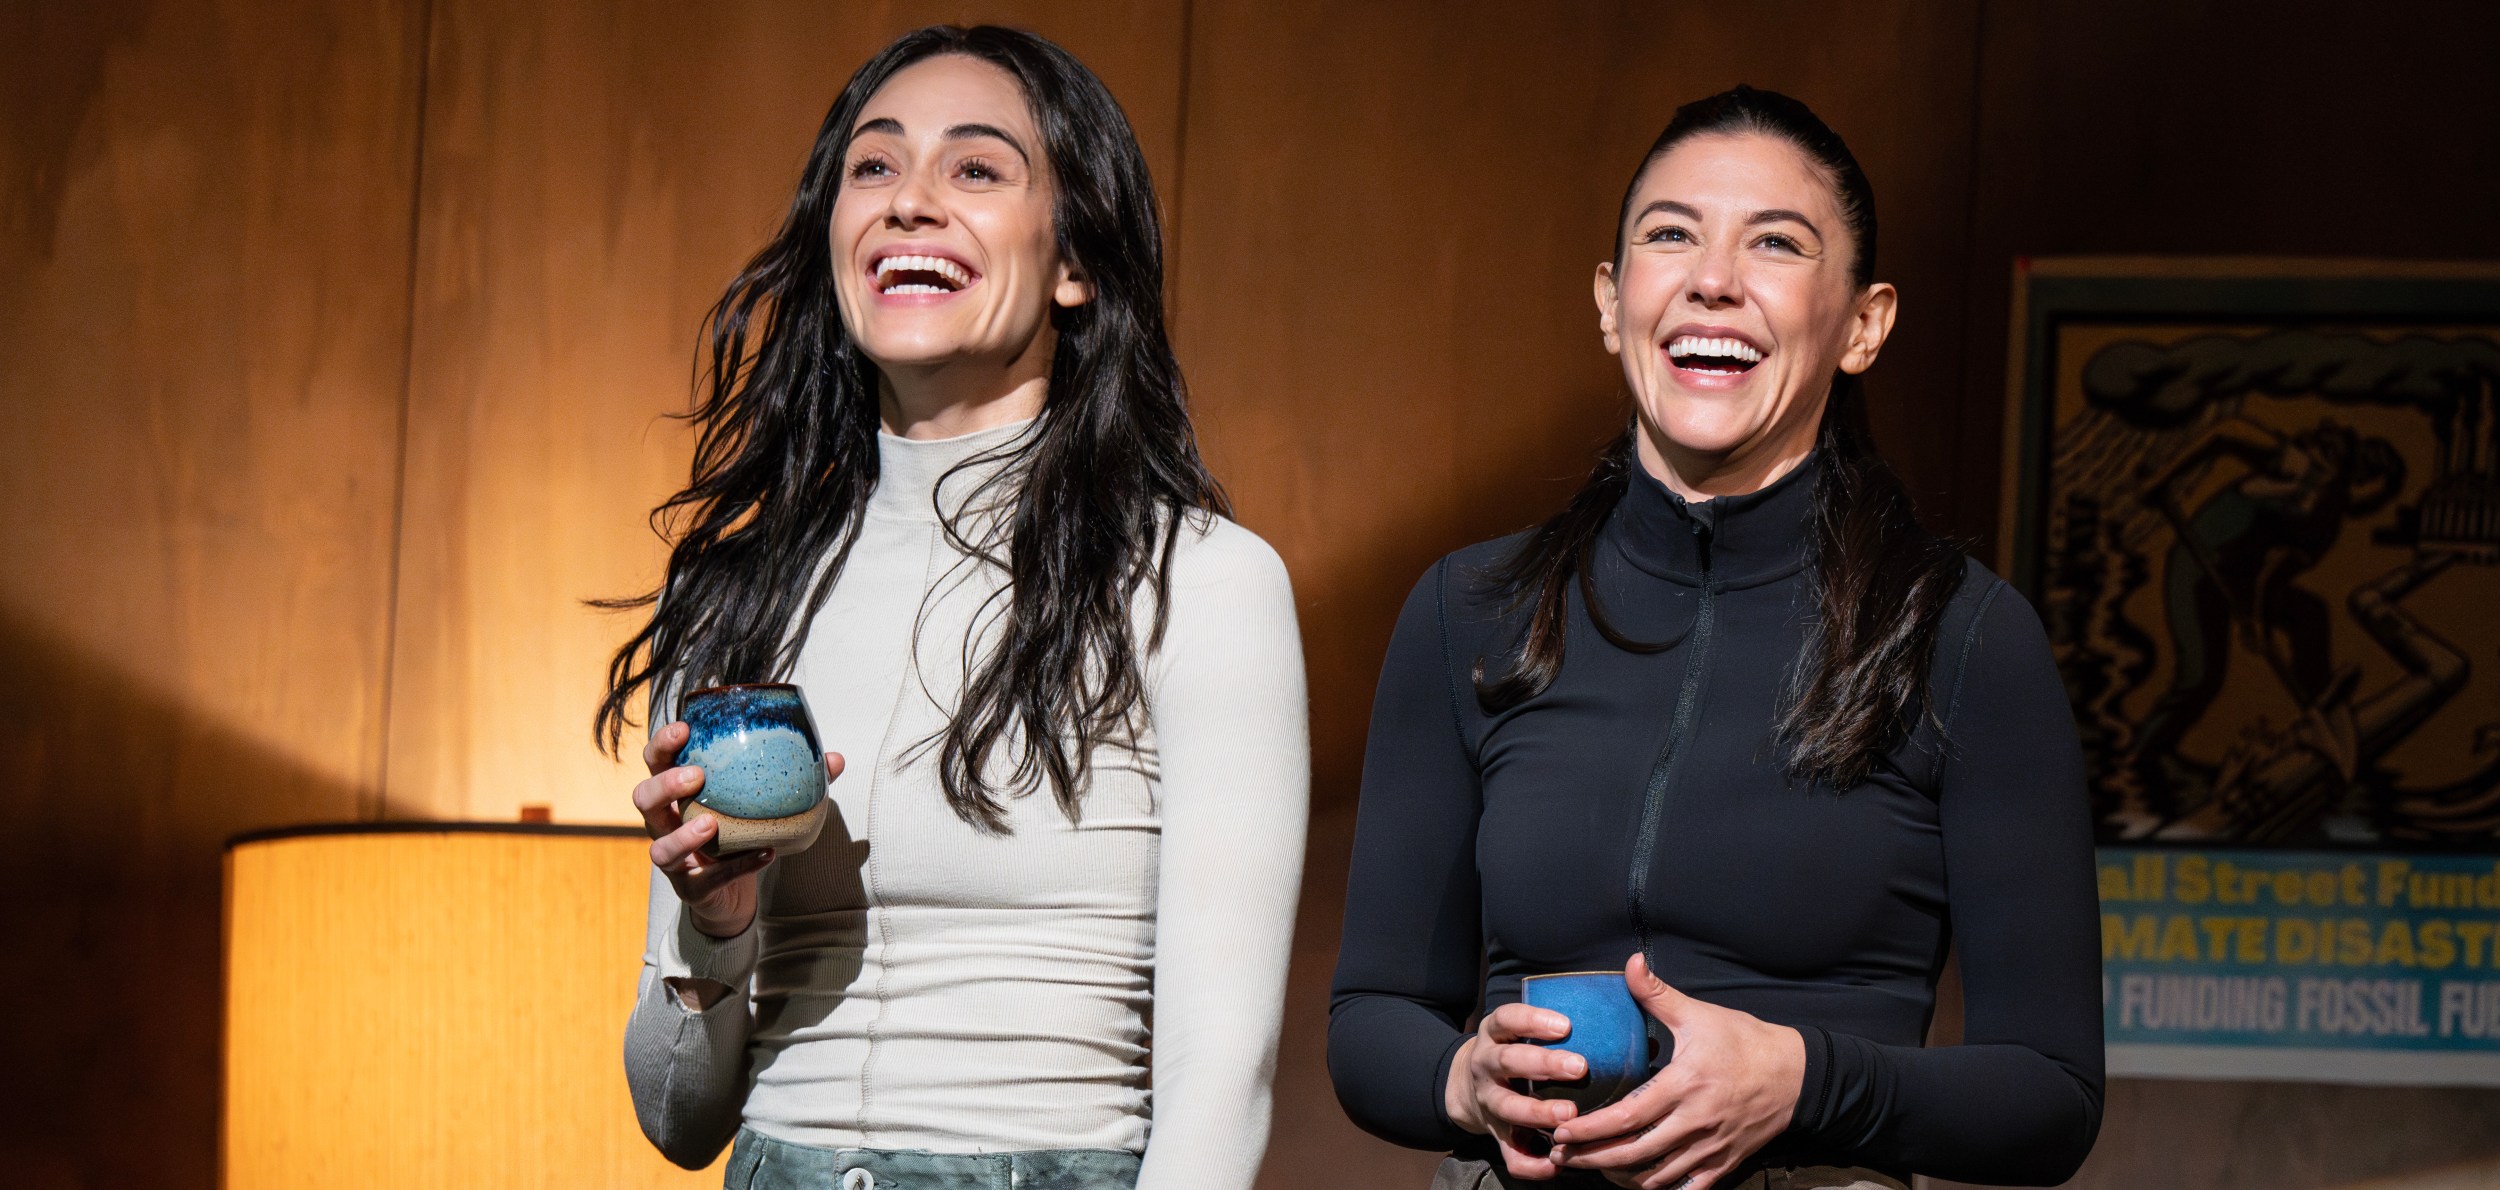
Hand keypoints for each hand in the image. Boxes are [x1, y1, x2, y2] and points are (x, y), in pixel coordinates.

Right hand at [632, 720, 844, 937]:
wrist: (732, 893)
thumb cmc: (740, 832)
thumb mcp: (762, 803)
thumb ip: (794, 780)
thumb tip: (834, 758)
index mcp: (678, 792)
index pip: (656, 761)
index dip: (662, 744)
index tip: (684, 729)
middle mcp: (666, 823)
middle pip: (644, 798)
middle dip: (666, 784)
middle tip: (697, 776)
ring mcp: (674, 859)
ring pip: (660, 847)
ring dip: (683, 834)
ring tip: (711, 825)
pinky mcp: (690, 889)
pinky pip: (707, 880)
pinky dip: (736, 867)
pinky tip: (764, 855)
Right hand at [1445, 1002, 1588, 1179]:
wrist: (1468, 1088)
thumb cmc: (1518, 1052)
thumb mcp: (1525, 1033)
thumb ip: (1571, 1034)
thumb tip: (1643, 1038)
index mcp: (1495, 1034)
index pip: (1508, 1018)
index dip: (1533, 1020)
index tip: (1566, 1025)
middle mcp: (1486, 1064)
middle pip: (1507, 1061)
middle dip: (1543, 1064)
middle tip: (1579, 1067)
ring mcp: (1488, 1101)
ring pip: (1507, 1107)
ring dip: (1537, 1112)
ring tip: (1569, 1115)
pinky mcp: (1495, 1134)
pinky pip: (1510, 1154)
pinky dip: (1532, 1163)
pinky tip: (1556, 1164)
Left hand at [1550, 954, 1804, 1189]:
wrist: (1797, 1074)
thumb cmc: (1746, 1042)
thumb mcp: (1700, 1015)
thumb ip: (1658, 994)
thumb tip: (1630, 963)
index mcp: (1685, 1085)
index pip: (1628, 1115)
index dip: (1591, 1128)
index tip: (1562, 1129)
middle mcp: (1696, 1122)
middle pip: (1635, 1153)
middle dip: (1593, 1158)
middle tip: (1561, 1155)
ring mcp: (1711, 1147)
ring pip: (1658, 1175)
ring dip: (1621, 1176)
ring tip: (1591, 1168)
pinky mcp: (1725, 1162)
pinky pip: (1688, 1188)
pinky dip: (1660, 1188)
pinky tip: (1638, 1182)